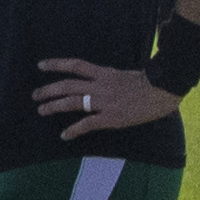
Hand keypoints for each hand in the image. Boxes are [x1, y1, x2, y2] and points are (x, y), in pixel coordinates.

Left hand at [33, 58, 176, 139]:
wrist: (164, 91)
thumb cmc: (150, 83)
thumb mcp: (126, 74)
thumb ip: (110, 78)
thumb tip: (100, 80)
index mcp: (104, 73)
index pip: (76, 65)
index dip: (57, 64)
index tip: (41, 65)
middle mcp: (100, 85)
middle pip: (67, 85)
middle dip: (49, 90)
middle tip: (35, 95)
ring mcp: (104, 102)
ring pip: (72, 102)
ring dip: (54, 106)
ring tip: (41, 110)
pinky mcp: (111, 117)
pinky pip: (87, 124)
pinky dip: (74, 130)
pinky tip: (64, 135)